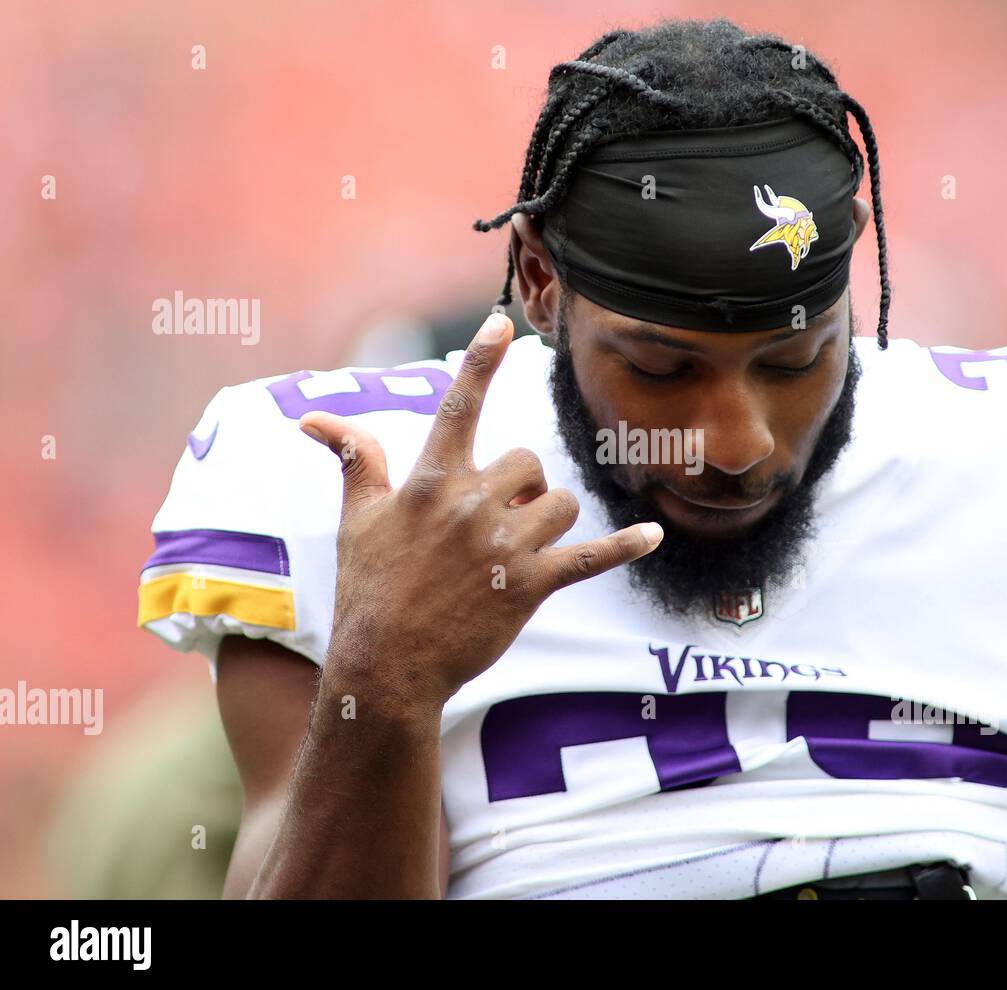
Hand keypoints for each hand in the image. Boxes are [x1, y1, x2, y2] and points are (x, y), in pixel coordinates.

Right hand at [300, 313, 662, 710]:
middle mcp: (472, 505)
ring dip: (550, 517)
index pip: (457, 407)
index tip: (499, 322)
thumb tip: (313, 419)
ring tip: (523, 544)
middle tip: (496, 520)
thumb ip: (355, 460)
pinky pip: (592, 557)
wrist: (387, 666)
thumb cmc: (369, 589)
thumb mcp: (357, 519)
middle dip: (521, 485)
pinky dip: (625, 546)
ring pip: (560, 503)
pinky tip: (653, 535)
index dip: (479, 361)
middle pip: (528, 462)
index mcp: (430, 482)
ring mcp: (506, 546)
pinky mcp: (532, 586)